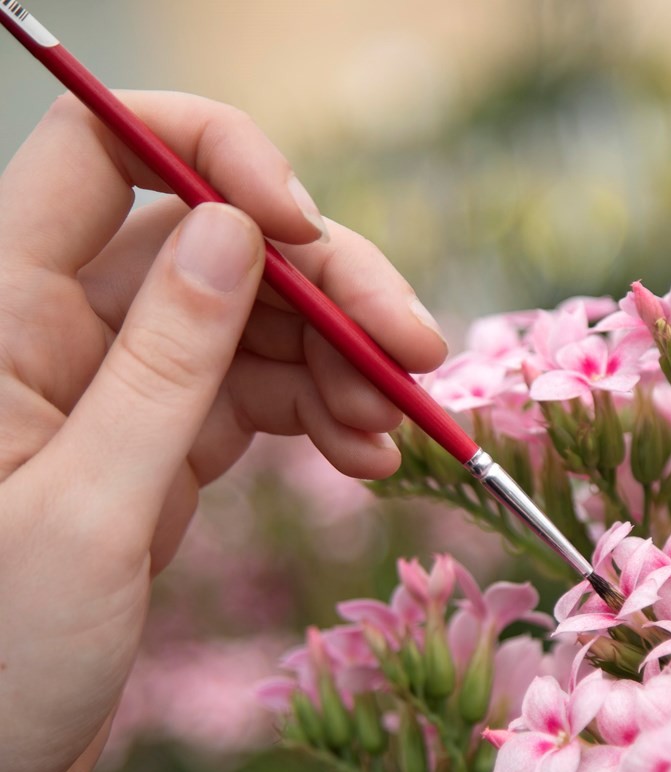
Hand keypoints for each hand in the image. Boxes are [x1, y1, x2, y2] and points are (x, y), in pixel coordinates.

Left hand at [0, 92, 447, 771]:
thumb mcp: (88, 510)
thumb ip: (163, 365)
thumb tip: (234, 232)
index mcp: (5, 313)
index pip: (105, 152)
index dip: (217, 158)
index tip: (308, 229)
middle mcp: (64, 330)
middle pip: (219, 245)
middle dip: (328, 289)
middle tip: (419, 352)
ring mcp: (125, 391)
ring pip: (257, 325)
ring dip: (342, 364)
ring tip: (396, 432)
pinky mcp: (166, 449)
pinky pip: (261, 400)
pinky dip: (323, 417)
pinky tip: (367, 458)